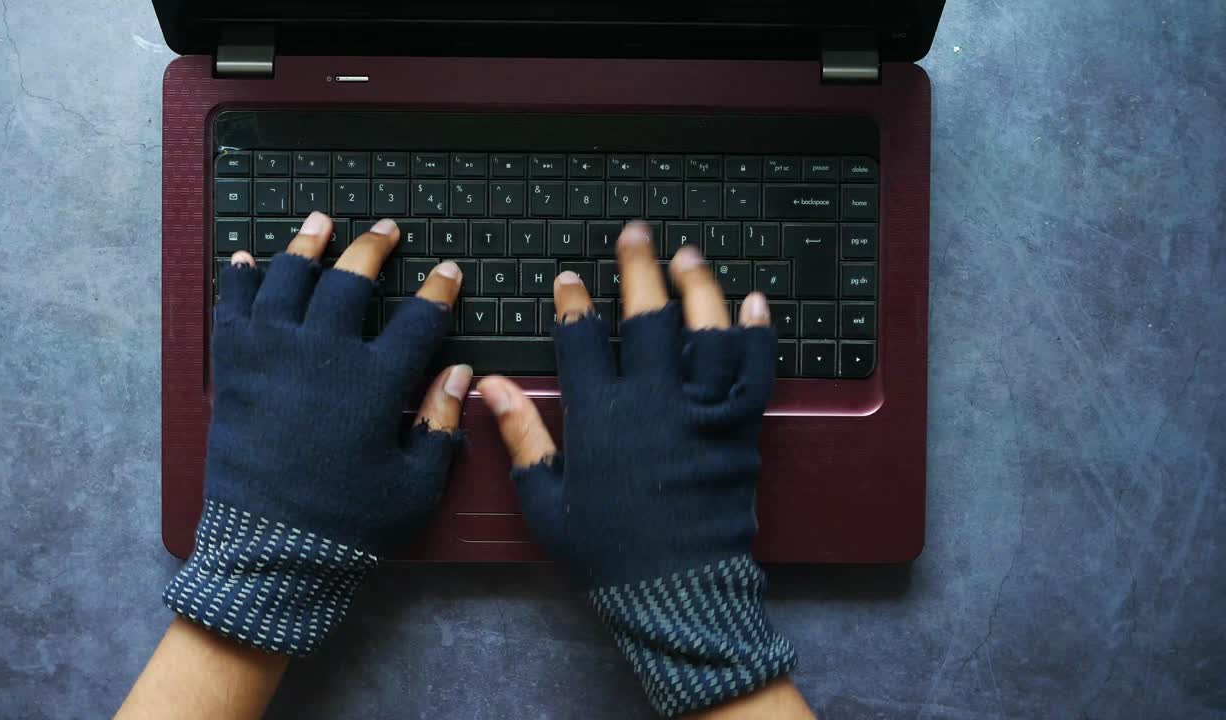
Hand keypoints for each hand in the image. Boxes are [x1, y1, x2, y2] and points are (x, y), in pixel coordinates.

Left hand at [164, 212, 471, 655]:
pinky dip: (238, 281)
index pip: (417, 320)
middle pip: (350, 281)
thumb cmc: (350, 522)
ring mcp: (272, 355)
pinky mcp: (233, 369)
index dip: (438, 292)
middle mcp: (324, 353)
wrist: (270, 550)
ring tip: (321, 221)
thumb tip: (462, 374)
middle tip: (386, 229)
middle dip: (373, 248)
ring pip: (289, 280)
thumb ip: (441, 424)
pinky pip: (233, 309)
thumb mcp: (415, 484)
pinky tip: (244, 260)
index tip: (448, 271)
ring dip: (307, 245)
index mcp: (374, 381)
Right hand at [478, 223, 798, 716]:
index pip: (582, 340)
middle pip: (647, 316)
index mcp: (601, 418)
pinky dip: (757, 333)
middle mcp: (653, 403)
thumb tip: (489, 385)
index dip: (574, 302)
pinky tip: (754, 301)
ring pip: (704, 330)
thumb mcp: (548, 501)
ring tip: (688, 255)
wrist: (678, 594)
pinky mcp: (740, 428)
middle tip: (635, 233)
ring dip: (697, 285)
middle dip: (638, 267)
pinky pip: (754, 370)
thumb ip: (521, 436)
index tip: (570, 279)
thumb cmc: (607, 552)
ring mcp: (702, 412)